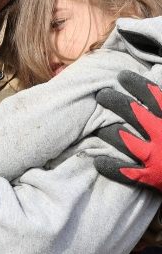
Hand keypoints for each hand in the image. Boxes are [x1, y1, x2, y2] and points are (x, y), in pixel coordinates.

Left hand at [97, 70, 161, 190]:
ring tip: (99, 128)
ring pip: (120, 138)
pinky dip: (108, 166)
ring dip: (106, 131)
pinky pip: (123, 171)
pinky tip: (98, 161)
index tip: (122, 76)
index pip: (151, 94)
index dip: (134, 83)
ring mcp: (155, 156)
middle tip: (102, 95)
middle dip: (112, 100)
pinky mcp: (151, 177)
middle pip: (129, 111)